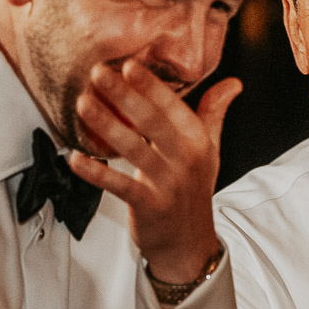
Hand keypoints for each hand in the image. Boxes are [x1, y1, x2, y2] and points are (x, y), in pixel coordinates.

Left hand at [67, 60, 239, 282]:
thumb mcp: (210, 151)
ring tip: (83, 104)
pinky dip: (96, 172)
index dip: (151, 86)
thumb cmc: (193, 191)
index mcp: (198, 142)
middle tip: (98, 74)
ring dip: (105, 125)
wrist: (189, 243)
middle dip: (124, 95)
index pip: (174, 107)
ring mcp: (167, 184)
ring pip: (132, 149)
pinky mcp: (148, 206)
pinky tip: (75, 157)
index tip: (129, 65)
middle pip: (152, 122)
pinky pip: (119, 185)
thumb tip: (233, 82)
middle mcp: (185, 160)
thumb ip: (214, 113)